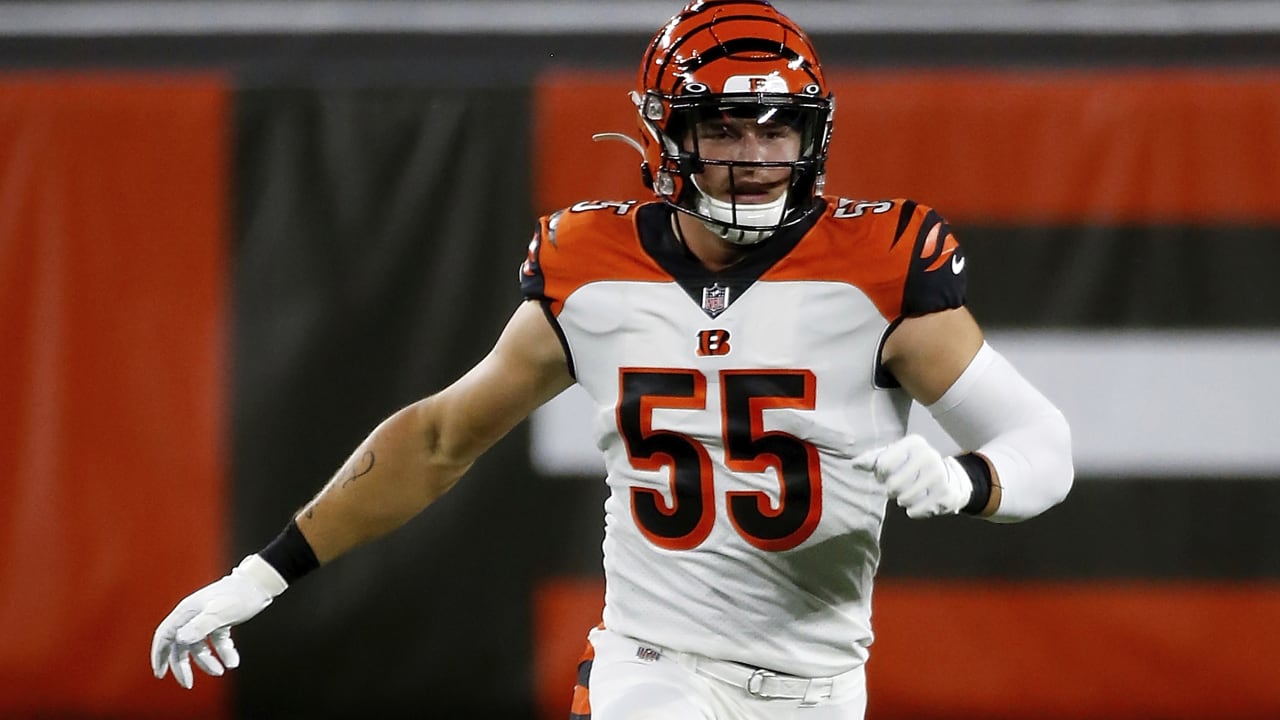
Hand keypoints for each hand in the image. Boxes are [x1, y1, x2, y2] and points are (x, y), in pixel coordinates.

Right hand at [151, 554, 286, 688]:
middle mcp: (193, 616)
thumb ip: (200, 626)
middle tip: (188, 684)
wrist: (261, 584)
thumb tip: (180, 641)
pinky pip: (216, 642)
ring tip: (221, 671)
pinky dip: (223, 653)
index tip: (160, 674)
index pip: (164, 635)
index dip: (159, 655)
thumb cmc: (239, 594)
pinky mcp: (220, 622)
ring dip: (208, 661)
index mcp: (186, 611)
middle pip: (180, 645)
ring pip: (200, 646)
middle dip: (183, 666)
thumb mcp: (220, 612)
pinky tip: (233, 661)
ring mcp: (206, 619)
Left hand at [854, 435, 971, 518]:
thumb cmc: (912, 465)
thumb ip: (873, 459)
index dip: (880, 475)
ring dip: (902, 501)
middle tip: (896, 488)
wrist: (950, 477)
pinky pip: (916, 511)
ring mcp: (939, 475)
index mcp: (914, 443)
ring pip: (905, 499)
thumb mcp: (894, 455)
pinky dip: (913, 511)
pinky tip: (919, 503)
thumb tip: (854, 464)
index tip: (885, 475)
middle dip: (891, 490)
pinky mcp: (946, 494)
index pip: (883, 465)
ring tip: (908, 494)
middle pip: (893, 485)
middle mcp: (929, 456)